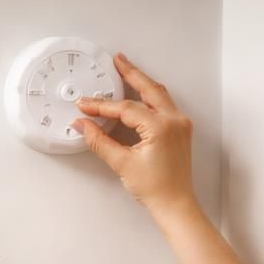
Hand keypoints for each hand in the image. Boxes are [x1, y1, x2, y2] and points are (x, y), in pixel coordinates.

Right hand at [74, 53, 195, 214]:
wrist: (175, 203)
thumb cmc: (155, 188)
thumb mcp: (122, 163)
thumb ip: (100, 141)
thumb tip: (83, 125)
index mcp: (161, 127)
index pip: (125, 108)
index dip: (102, 106)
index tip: (85, 105)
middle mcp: (174, 120)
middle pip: (149, 89)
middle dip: (131, 73)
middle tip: (117, 60)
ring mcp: (180, 123)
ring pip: (159, 94)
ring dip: (142, 82)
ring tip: (126, 71)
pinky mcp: (179, 129)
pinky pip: (164, 105)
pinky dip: (149, 96)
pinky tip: (139, 94)